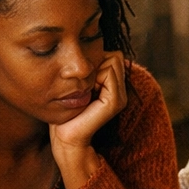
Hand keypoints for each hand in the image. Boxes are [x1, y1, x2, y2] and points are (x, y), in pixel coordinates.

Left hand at [49, 52, 127, 188]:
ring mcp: (121, 97)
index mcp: (114, 88)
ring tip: (84, 89)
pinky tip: (85, 92)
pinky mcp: (115, 101)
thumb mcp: (78, 87)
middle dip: (96, 62)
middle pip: (114, 56)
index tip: (81, 78)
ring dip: (93, 69)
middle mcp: (122, 91)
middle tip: (82, 83)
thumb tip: (92, 50)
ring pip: (112, 61)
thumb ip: (89, 73)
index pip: (113, 56)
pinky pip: (109, 73)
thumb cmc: (66, 113)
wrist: (66, 138)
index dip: (95, 59)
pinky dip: (94, 76)